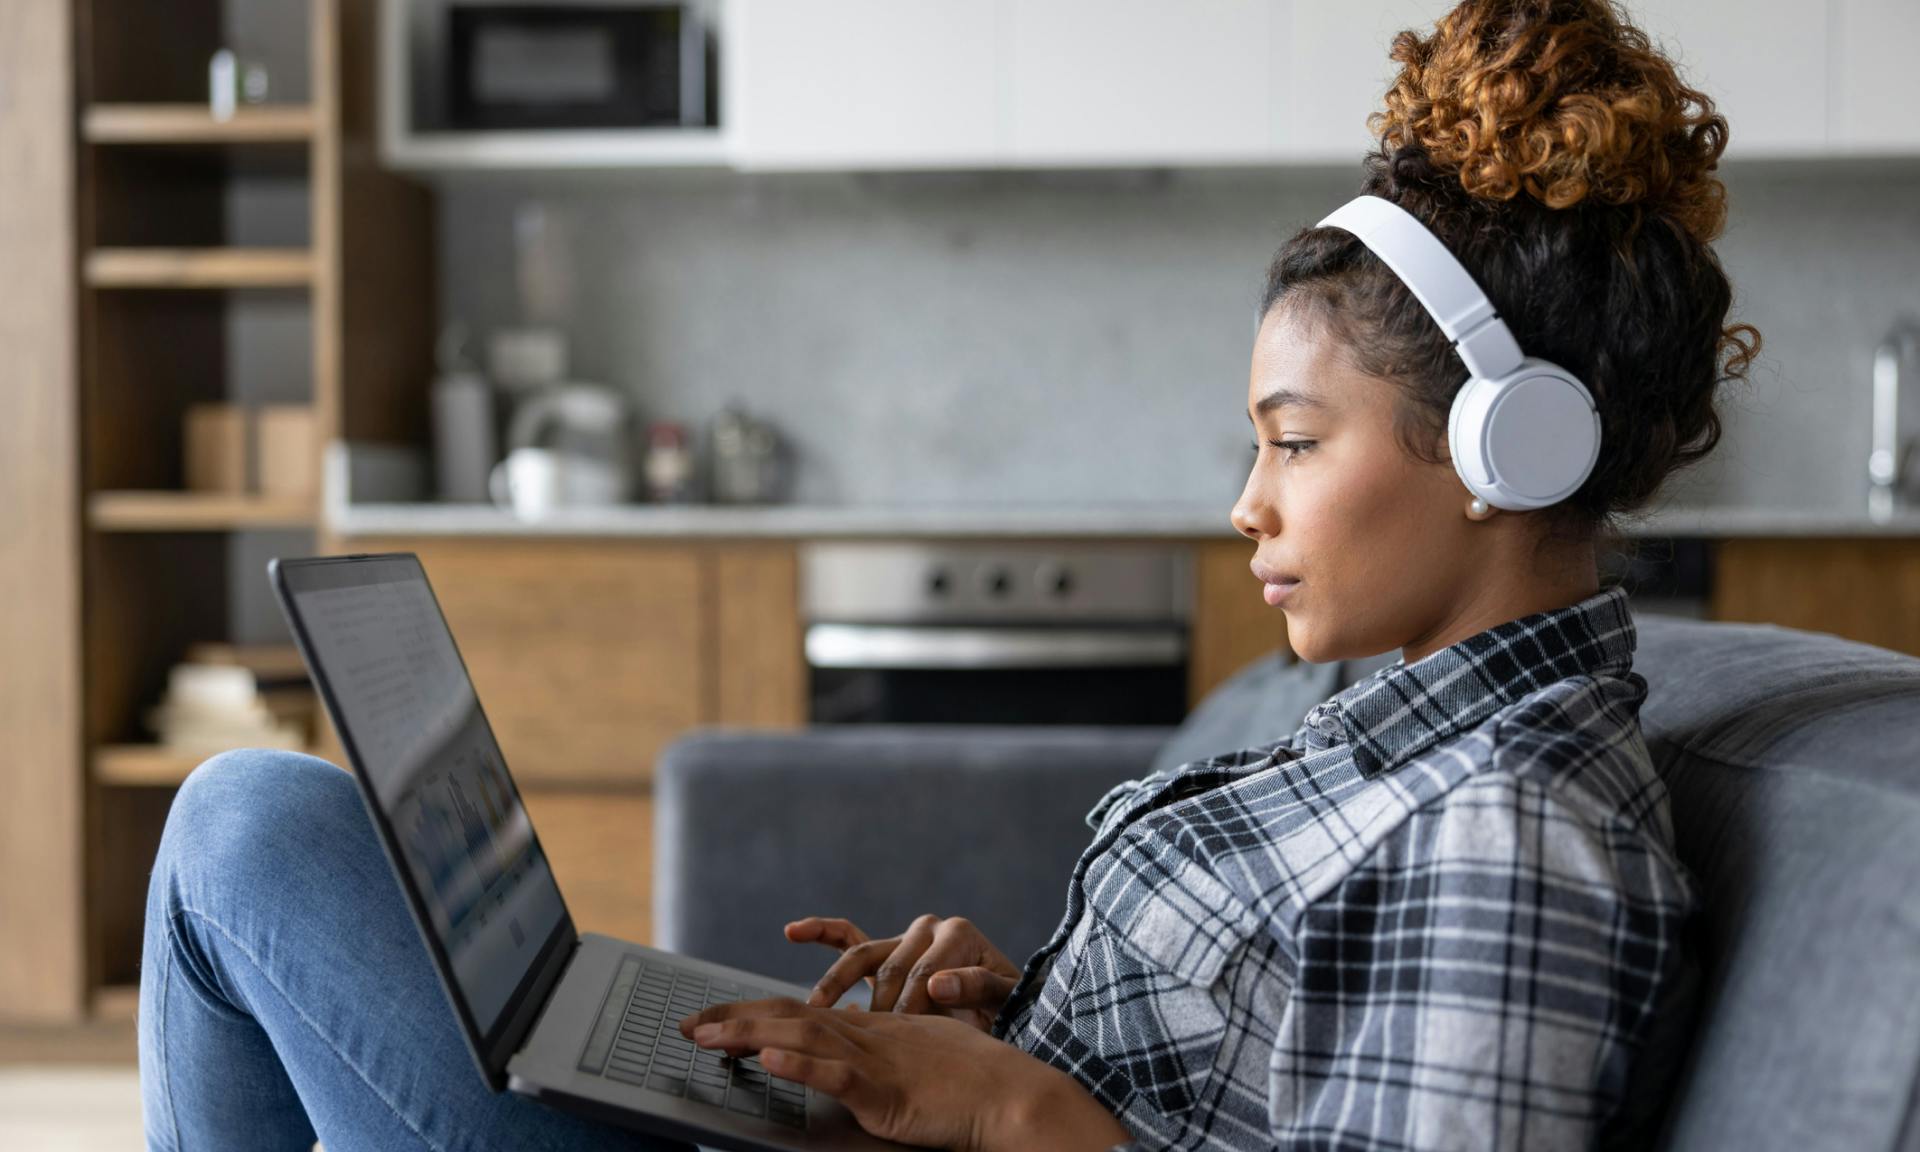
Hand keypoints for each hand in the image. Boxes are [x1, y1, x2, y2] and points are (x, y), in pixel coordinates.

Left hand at [679, 997, 1130, 1151]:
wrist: (1012, 1095)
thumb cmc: (976, 1082)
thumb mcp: (921, 1058)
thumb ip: (886, 1059)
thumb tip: (856, 1067)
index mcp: (872, 1029)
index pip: (799, 1012)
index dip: (753, 1012)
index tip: (713, 1018)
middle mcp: (867, 1035)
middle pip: (788, 1015)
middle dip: (733, 1017)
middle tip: (686, 1023)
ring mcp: (874, 1060)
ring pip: (801, 1037)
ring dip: (748, 1034)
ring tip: (707, 1036)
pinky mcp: (885, 1091)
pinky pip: (835, 1074)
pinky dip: (798, 1064)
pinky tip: (767, 1058)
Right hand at [787, 914, 1022, 1028]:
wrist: (1004, 1007)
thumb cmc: (1004, 1008)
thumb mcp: (1002, 998)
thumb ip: (977, 987)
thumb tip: (940, 984)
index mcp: (957, 933)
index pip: (924, 973)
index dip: (914, 1008)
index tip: (906, 1036)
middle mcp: (928, 928)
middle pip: (891, 968)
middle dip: (879, 1006)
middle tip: (870, 1039)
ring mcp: (903, 939)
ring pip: (861, 955)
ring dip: (836, 982)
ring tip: (817, 1007)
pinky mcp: (884, 951)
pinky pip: (847, 936)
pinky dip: (820, 932)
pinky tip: (794, 931)